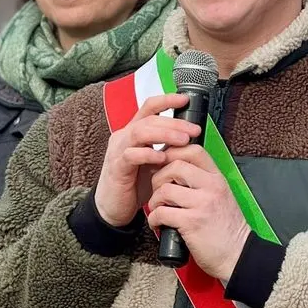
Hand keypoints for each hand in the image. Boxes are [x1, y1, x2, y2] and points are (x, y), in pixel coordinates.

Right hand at [95, 93, 199, 227]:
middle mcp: (124, 136)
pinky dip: (148, 154)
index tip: (185, 99)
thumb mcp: (155, 162)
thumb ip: (168, 148)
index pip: (149, 107)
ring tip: (183, 140)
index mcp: (134, 131)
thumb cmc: (136, 184)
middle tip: (193, 130)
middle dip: (174, 122)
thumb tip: (191, 138)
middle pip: (149, 119)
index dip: (166, 100)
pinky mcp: (116, 167)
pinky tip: (162, 158)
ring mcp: (118, 150)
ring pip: (140, 132)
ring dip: (164, 134)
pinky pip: (131, 155)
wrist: (114, 207)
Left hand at [147, 145, 250, 279]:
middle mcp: (211, 187)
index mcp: (217, 179)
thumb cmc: (226, 229)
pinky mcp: (192, 223)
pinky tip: (158, 224)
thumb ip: (203, 183)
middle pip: (175, 165)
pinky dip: (154, 219)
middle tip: (158, 191)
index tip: (164, 165)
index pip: (193, 151)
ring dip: (154, 201)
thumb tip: (176, 171)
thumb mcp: (221, 197)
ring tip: (158, 209)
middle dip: (159, 178)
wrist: (238, 255)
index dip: (174, 153)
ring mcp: (202, 204)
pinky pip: (162, 213)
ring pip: (165, 189)